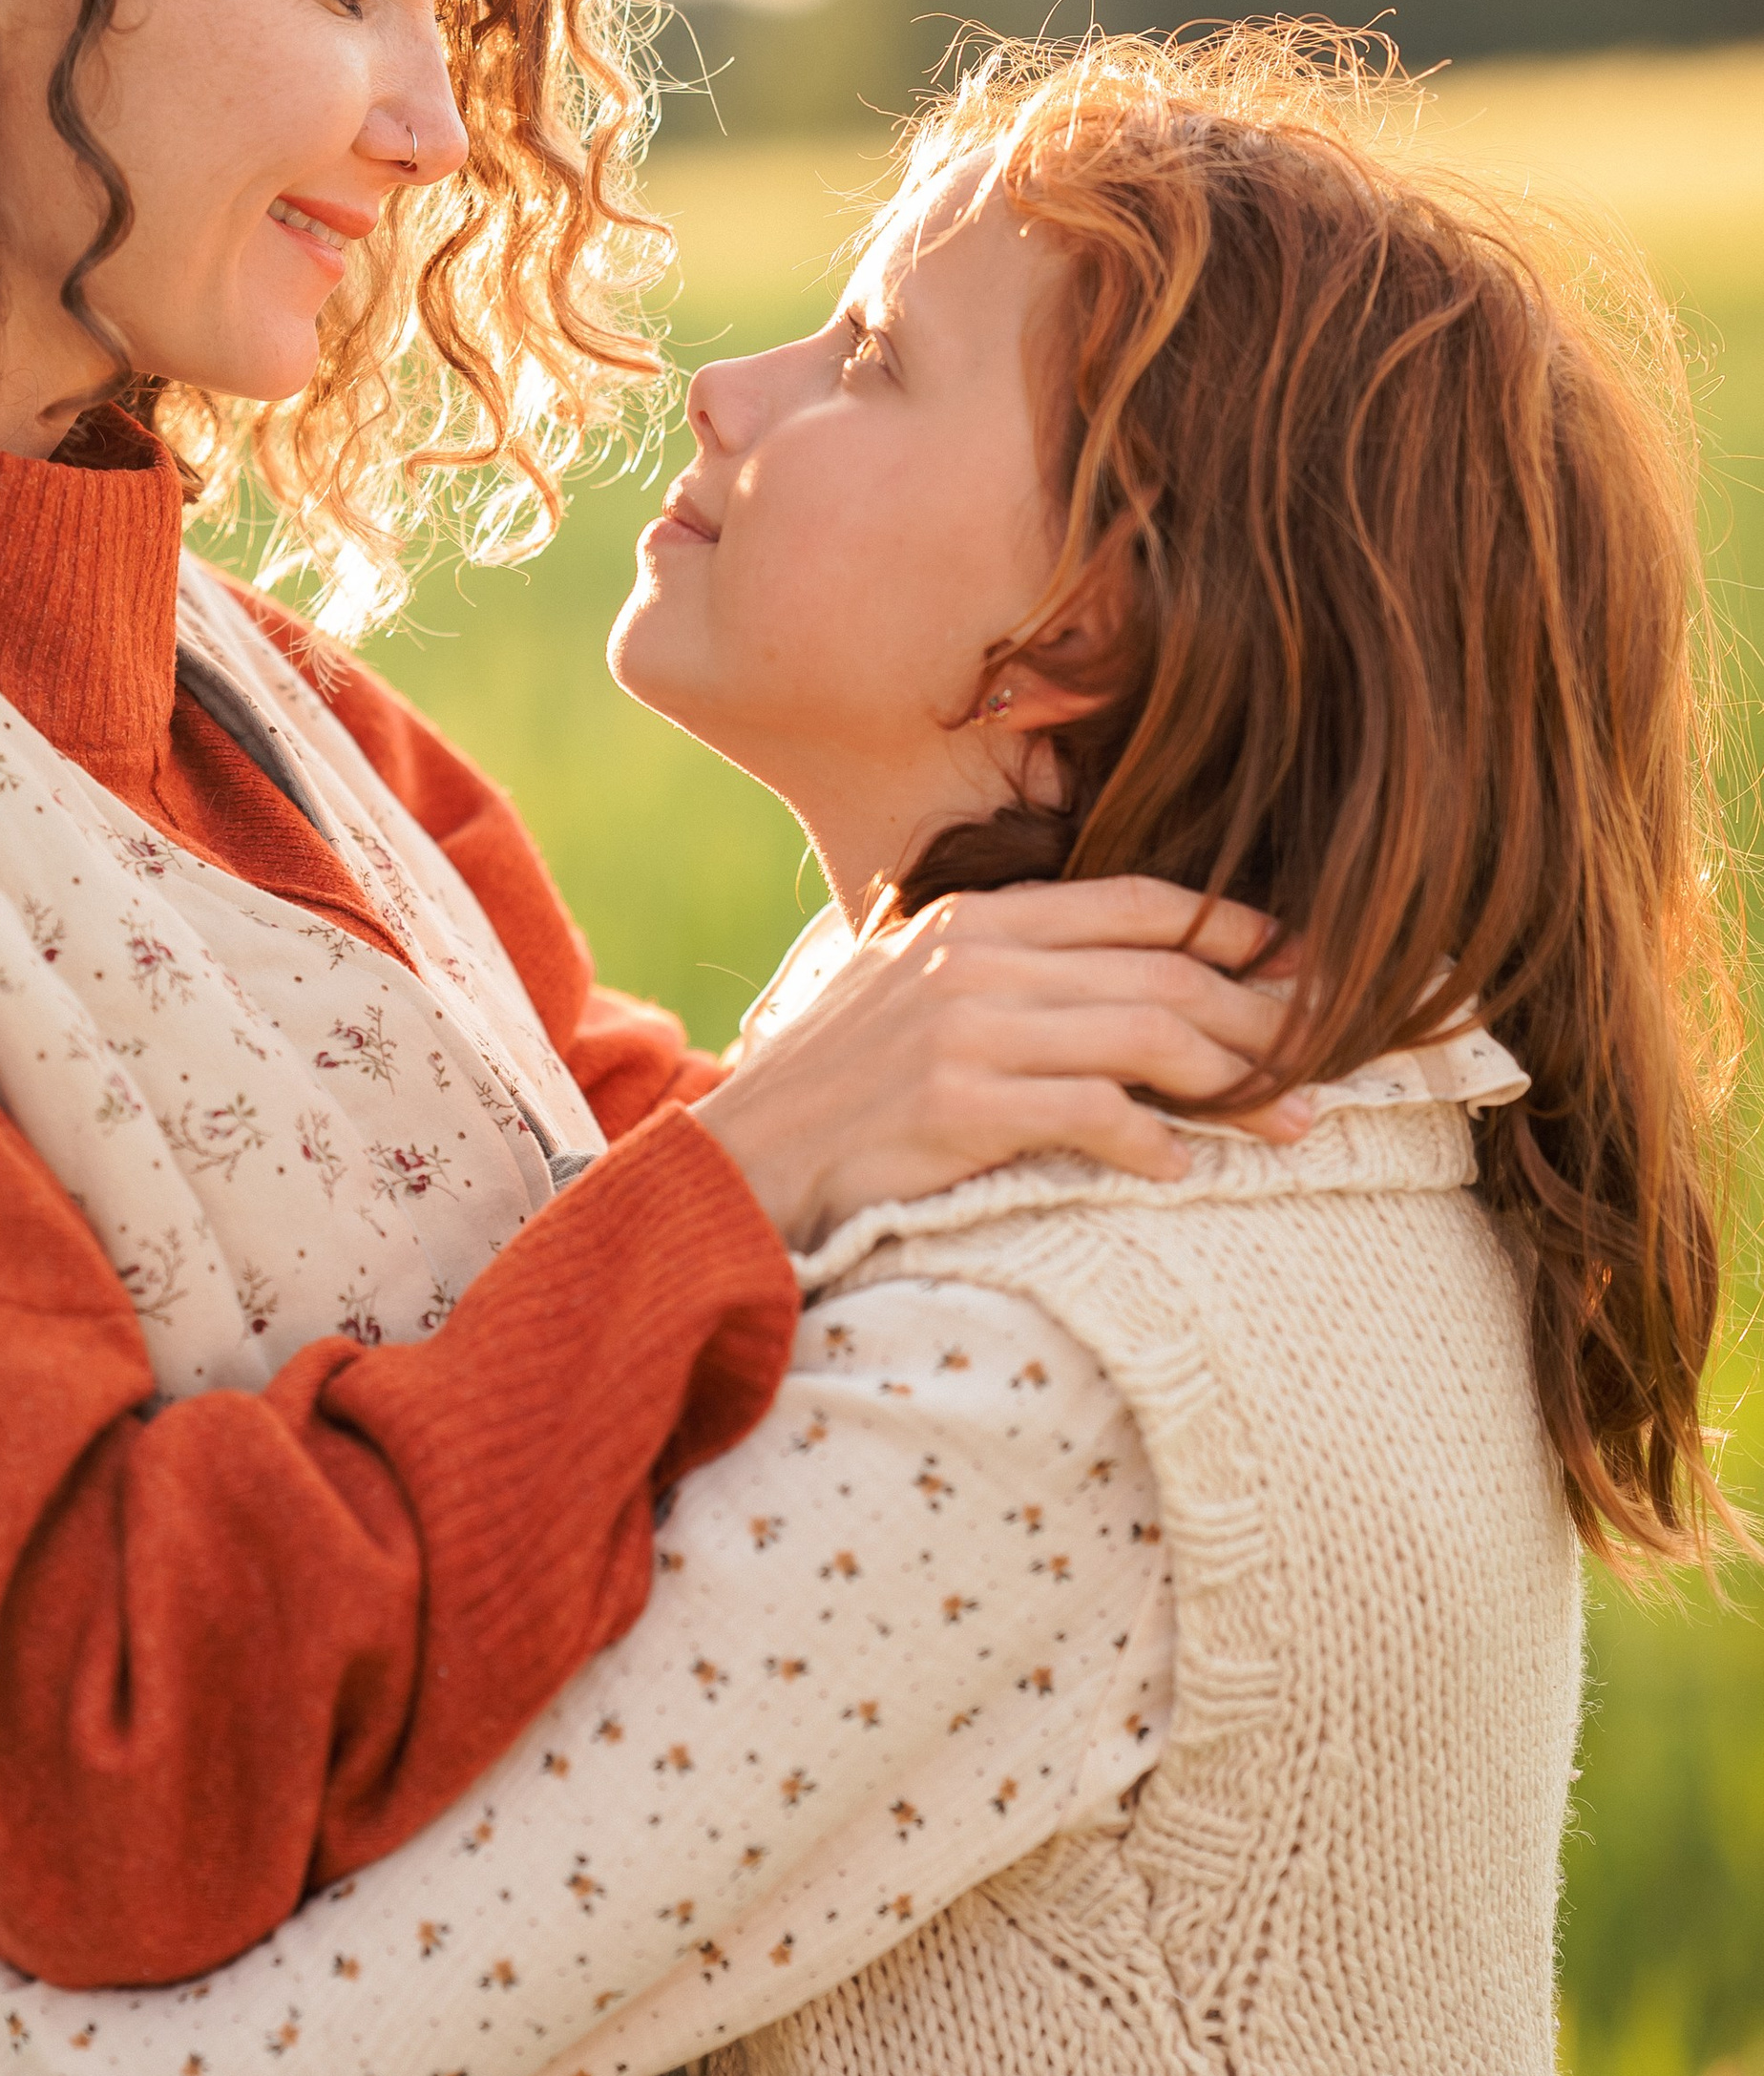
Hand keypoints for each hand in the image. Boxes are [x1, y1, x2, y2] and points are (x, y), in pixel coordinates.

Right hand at [687, 877, 1305, 1248]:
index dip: (1239, 932)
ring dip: (1236, 1088)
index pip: (1141, 904)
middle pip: (1164, 975)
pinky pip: (1091, 1114)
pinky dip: (1151, 1144)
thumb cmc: (839, 1085)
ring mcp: (966, 1028)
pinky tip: (1182, 1171)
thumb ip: (999, 963)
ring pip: (1146, 1039)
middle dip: (1264, 1019)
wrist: (744, 1158)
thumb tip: (1111, 979)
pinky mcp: (959, 1104)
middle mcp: (978, 958)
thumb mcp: (910, 987)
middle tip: (1331, 1060)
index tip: (1311, 966)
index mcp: (978, 917)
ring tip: (1295, 1125)